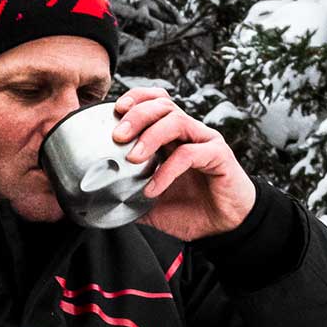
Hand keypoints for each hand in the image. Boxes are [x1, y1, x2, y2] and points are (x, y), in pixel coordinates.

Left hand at [113, 86, 255, 240]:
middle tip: (117, 136)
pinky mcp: (219, 155)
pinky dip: (166, 170)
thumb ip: (129, 197)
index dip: (136, 98)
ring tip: (132, 159)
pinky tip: (152, 189)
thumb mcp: (152, 205)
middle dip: (137, 115)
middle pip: (163, 105)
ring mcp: (205, 141)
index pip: (156, 101)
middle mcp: (190, 132)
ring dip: (150, 136)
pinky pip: (189, 154)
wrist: (225, 228)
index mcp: (174, 136)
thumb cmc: (193, 210)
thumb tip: (101, 200)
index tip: (116, 111)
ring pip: (176, 121)